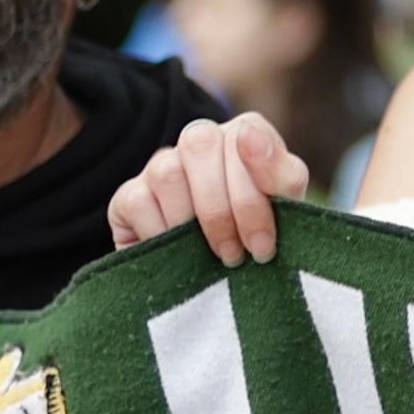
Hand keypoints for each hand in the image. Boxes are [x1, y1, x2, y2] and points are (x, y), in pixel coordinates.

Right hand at [108, 115, 310, 265]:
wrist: (217, 279)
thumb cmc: (259, 235)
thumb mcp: (284, 209)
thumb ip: (281, 173)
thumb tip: (247, 134)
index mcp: (244, 134)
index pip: (246, 140)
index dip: (252, 198)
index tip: (262, 246)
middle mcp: (200, 140)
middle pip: (200, 144)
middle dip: (220, 210)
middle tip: (234, 256)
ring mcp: (161, 165)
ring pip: (167, 171)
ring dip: (190, 223)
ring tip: (208, 257)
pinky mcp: (130, 195)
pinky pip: (138, 202)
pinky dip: (160, 234)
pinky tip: (176, 254)